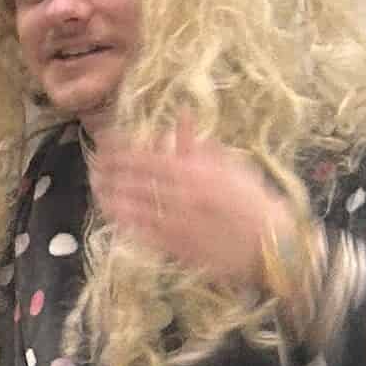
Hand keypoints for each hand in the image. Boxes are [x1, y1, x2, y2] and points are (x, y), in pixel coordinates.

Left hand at [91, 128, 293, 292]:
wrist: (273, 245)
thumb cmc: (254, 201)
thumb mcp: (231, 167)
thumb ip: (200, 145)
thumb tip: (181, 116)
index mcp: (195, 174)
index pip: (146, 158)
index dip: (120, 150)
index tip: (103, 143)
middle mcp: (181, 198)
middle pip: (133, 182)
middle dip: (109, 173)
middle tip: (93, 166)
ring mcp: (176, 224)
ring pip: (133, 209)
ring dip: (111, 197)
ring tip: (98, 189)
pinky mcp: (176, 249)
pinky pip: (143, 235)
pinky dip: (125, 224)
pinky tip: (114, 216)